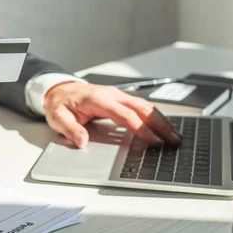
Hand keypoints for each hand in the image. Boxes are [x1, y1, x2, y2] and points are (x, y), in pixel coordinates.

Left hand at [44, 82, 181, 147]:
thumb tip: (82, 141)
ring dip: (160, 120)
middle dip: (159, 124)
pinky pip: (140, 106)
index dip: (140, 128)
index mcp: (97, 99)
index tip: (153, 141)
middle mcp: (111, 94)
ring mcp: (117, 95)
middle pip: (141, 108)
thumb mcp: (58, 118)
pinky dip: (154, 116)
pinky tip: (162, 126)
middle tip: (174, 140)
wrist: (59, 90)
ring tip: (174, 136)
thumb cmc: (60, 104)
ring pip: (144, 105)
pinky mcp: (120, 98)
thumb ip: (70, 130)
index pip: (124, 115)